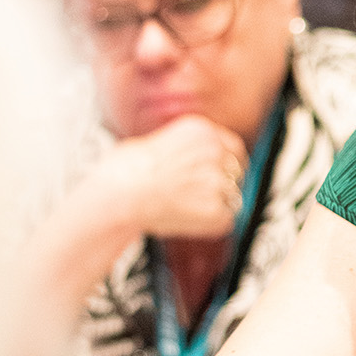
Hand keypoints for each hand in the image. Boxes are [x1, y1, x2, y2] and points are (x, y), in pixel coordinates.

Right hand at [99, 115, 248, 239]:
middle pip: (236, 172)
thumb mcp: (160, 140)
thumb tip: (199, 160)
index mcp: (202, 131)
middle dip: (222, 184)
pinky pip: (226, 219)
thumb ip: (189, 148)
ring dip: (215, 204)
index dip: (227, 164)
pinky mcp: (217, 208)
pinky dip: (211, 224)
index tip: (222, 174)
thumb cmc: (126, 169)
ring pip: (232, 197)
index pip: (234, 148)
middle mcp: (215, 151)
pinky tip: (187, 218)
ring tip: (184, 206)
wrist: (119, 194)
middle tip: (199, 195)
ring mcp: (218, 180)